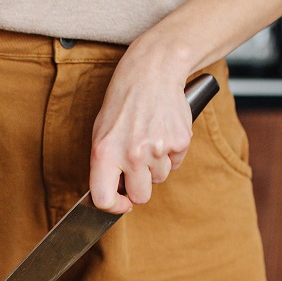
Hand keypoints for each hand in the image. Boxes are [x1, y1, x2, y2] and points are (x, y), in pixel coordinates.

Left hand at [89, 50, 193, 213]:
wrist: (151, 72)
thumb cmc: (122, 103)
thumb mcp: (101, 132)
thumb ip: (105, 164)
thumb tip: (114, 193)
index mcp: (104, 152)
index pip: (104, 199)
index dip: (113, 207)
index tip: (121, 204)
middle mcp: (131, 154)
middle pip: (141, 196)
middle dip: (140, 187)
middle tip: (137, 168)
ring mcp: (157, 148)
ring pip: (160, 179)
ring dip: (155, 166)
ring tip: (148, 139)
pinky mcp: (179, 141)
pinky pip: (176, 163)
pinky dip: (170, 153)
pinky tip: (161, 133)